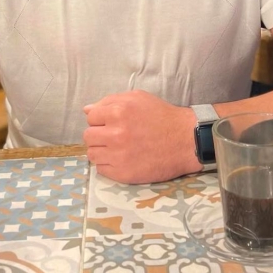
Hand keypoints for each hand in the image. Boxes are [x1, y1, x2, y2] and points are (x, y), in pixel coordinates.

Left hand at [83, 89, 200, 183]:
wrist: (185, 141)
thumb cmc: (162, 116)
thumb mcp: (137, 98)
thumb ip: (110, 101)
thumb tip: (87, 110)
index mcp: (118, 112)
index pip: (91, 117)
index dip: (100, 119)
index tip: (111, 122)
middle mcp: (116, 134)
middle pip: (88, 136)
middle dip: (98, 134)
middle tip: (113, 135)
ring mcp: (118, 155)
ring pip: (92, 154)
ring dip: (101, 150)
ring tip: (116, 148)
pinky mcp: (123, 174)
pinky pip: (101, 169)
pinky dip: (108, 164)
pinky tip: (121, 159)